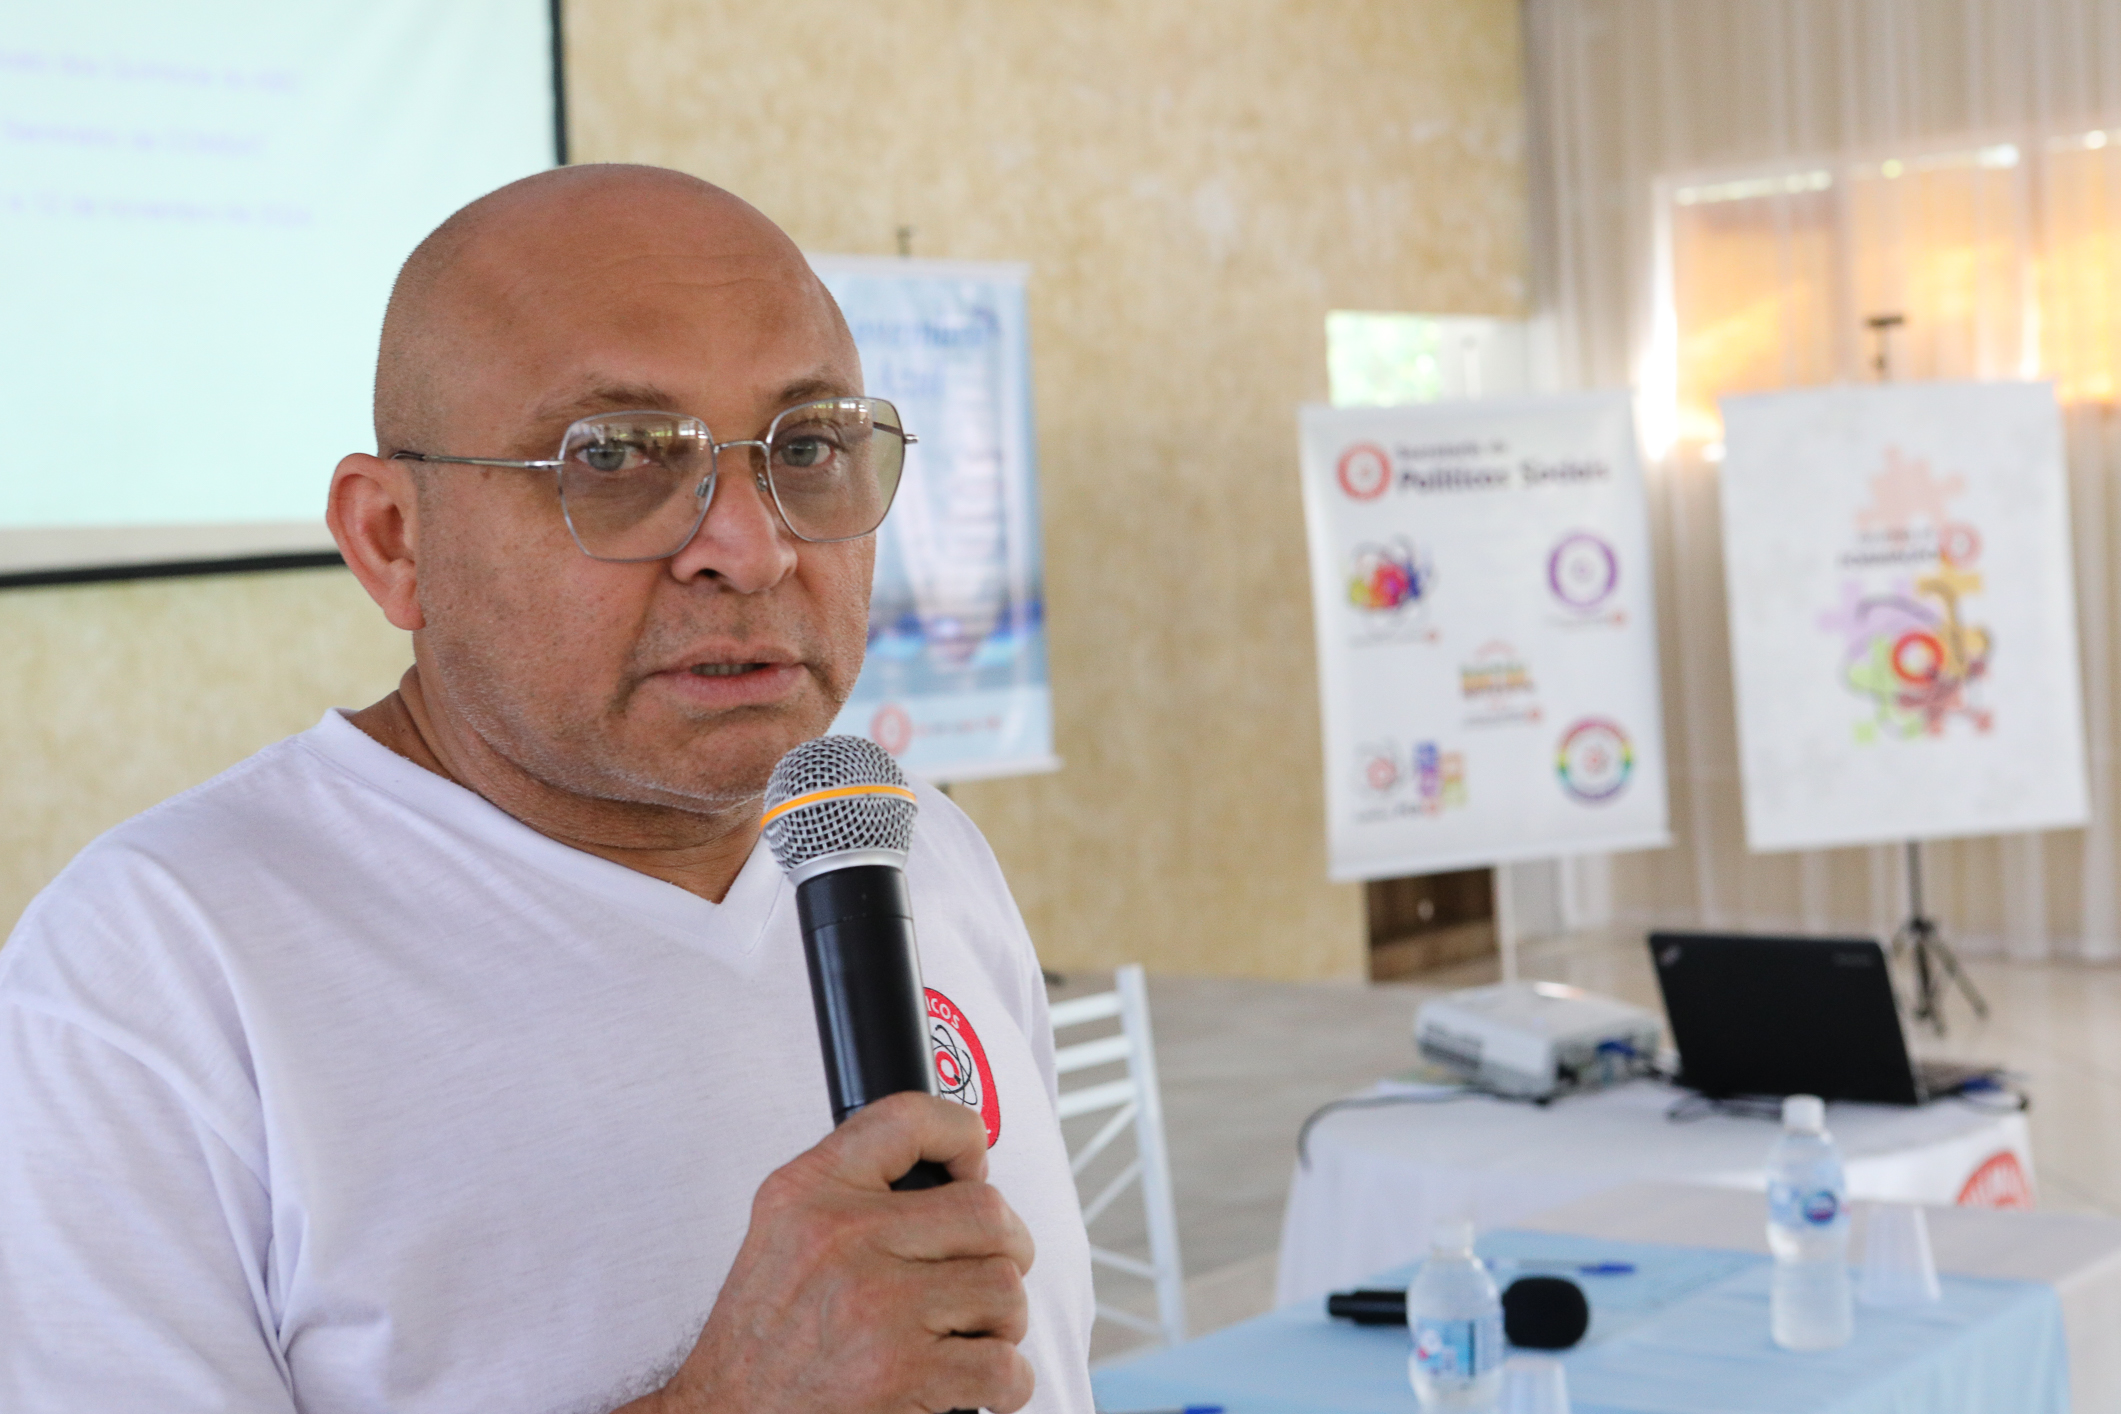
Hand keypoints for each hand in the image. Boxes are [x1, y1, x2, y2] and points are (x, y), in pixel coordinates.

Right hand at [628, 1092, 1037, 1413]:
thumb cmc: (765, 1335)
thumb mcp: (784, 1229)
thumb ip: (853, 1188)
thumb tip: (957, 1172)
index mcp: (810, 1192)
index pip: (905, 1119)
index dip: (961, 1134)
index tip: (973, 1164)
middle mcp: (842, 1238)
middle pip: (987, 1211)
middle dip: (1006, 1247)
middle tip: (984, 1272)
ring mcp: (876, 1307)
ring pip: (1004, 1287)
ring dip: (1002, 1321)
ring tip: (967, 1334)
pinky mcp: (901, 1373)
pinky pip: (1004, 1364)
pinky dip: (1007, 1382)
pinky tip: (974, 1382)